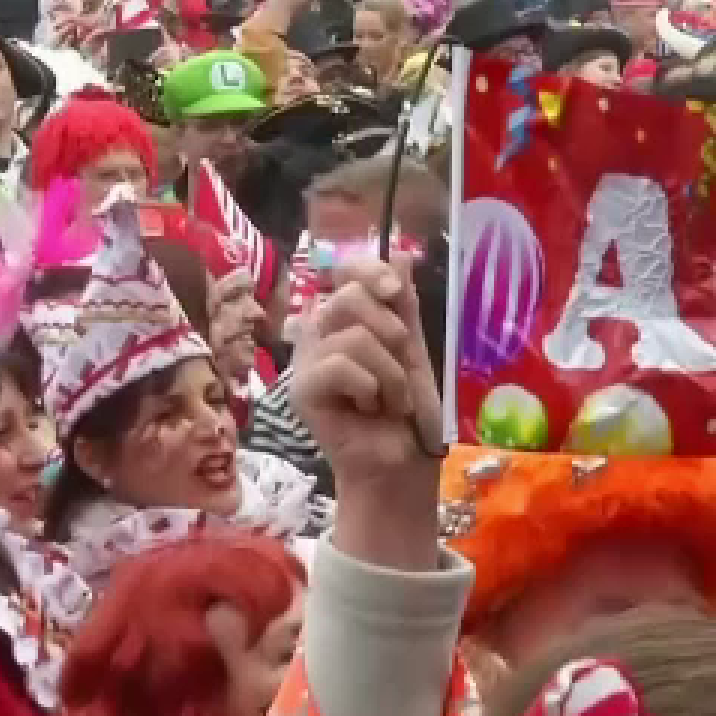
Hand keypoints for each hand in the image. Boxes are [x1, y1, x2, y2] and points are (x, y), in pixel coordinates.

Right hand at [296, 254, 444, 568]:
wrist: (403, 463)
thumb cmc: (409, 412)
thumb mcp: (413, 351)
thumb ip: (404, 306)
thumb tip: (404, 252)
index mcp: (346, 320)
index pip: (345, 272)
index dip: (368, 271)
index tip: (393, 290)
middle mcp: (320, 334)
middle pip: (348, 298)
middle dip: (390, 335)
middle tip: (399, 371)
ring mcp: (307, 361)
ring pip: (352, 335)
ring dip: (389, 373)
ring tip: (390, 400)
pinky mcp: (301, 389)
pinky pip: (339, 365)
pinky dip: (369, 387)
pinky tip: (368, 409)